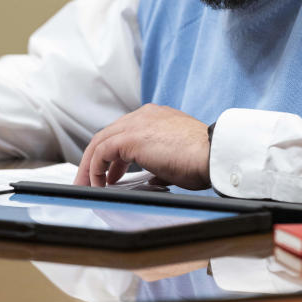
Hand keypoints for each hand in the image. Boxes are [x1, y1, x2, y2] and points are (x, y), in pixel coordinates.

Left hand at [74, 104, 209, 189]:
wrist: (212, 154)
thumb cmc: (203, 160)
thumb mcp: (176, 159)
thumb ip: (160, 165)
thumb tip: (152, 179)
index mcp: (156, 116)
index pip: (123, 132)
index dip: (113, 155)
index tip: (110, 174)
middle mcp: (143, 115)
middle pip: (107, 135)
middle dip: (96, 161)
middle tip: (91, 181)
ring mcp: (136, 123)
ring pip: (100, 142)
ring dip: (91, 166)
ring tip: (89, 186)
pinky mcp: (130, 138)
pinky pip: (102, 152)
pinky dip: (95, 169)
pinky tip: (99, 184)